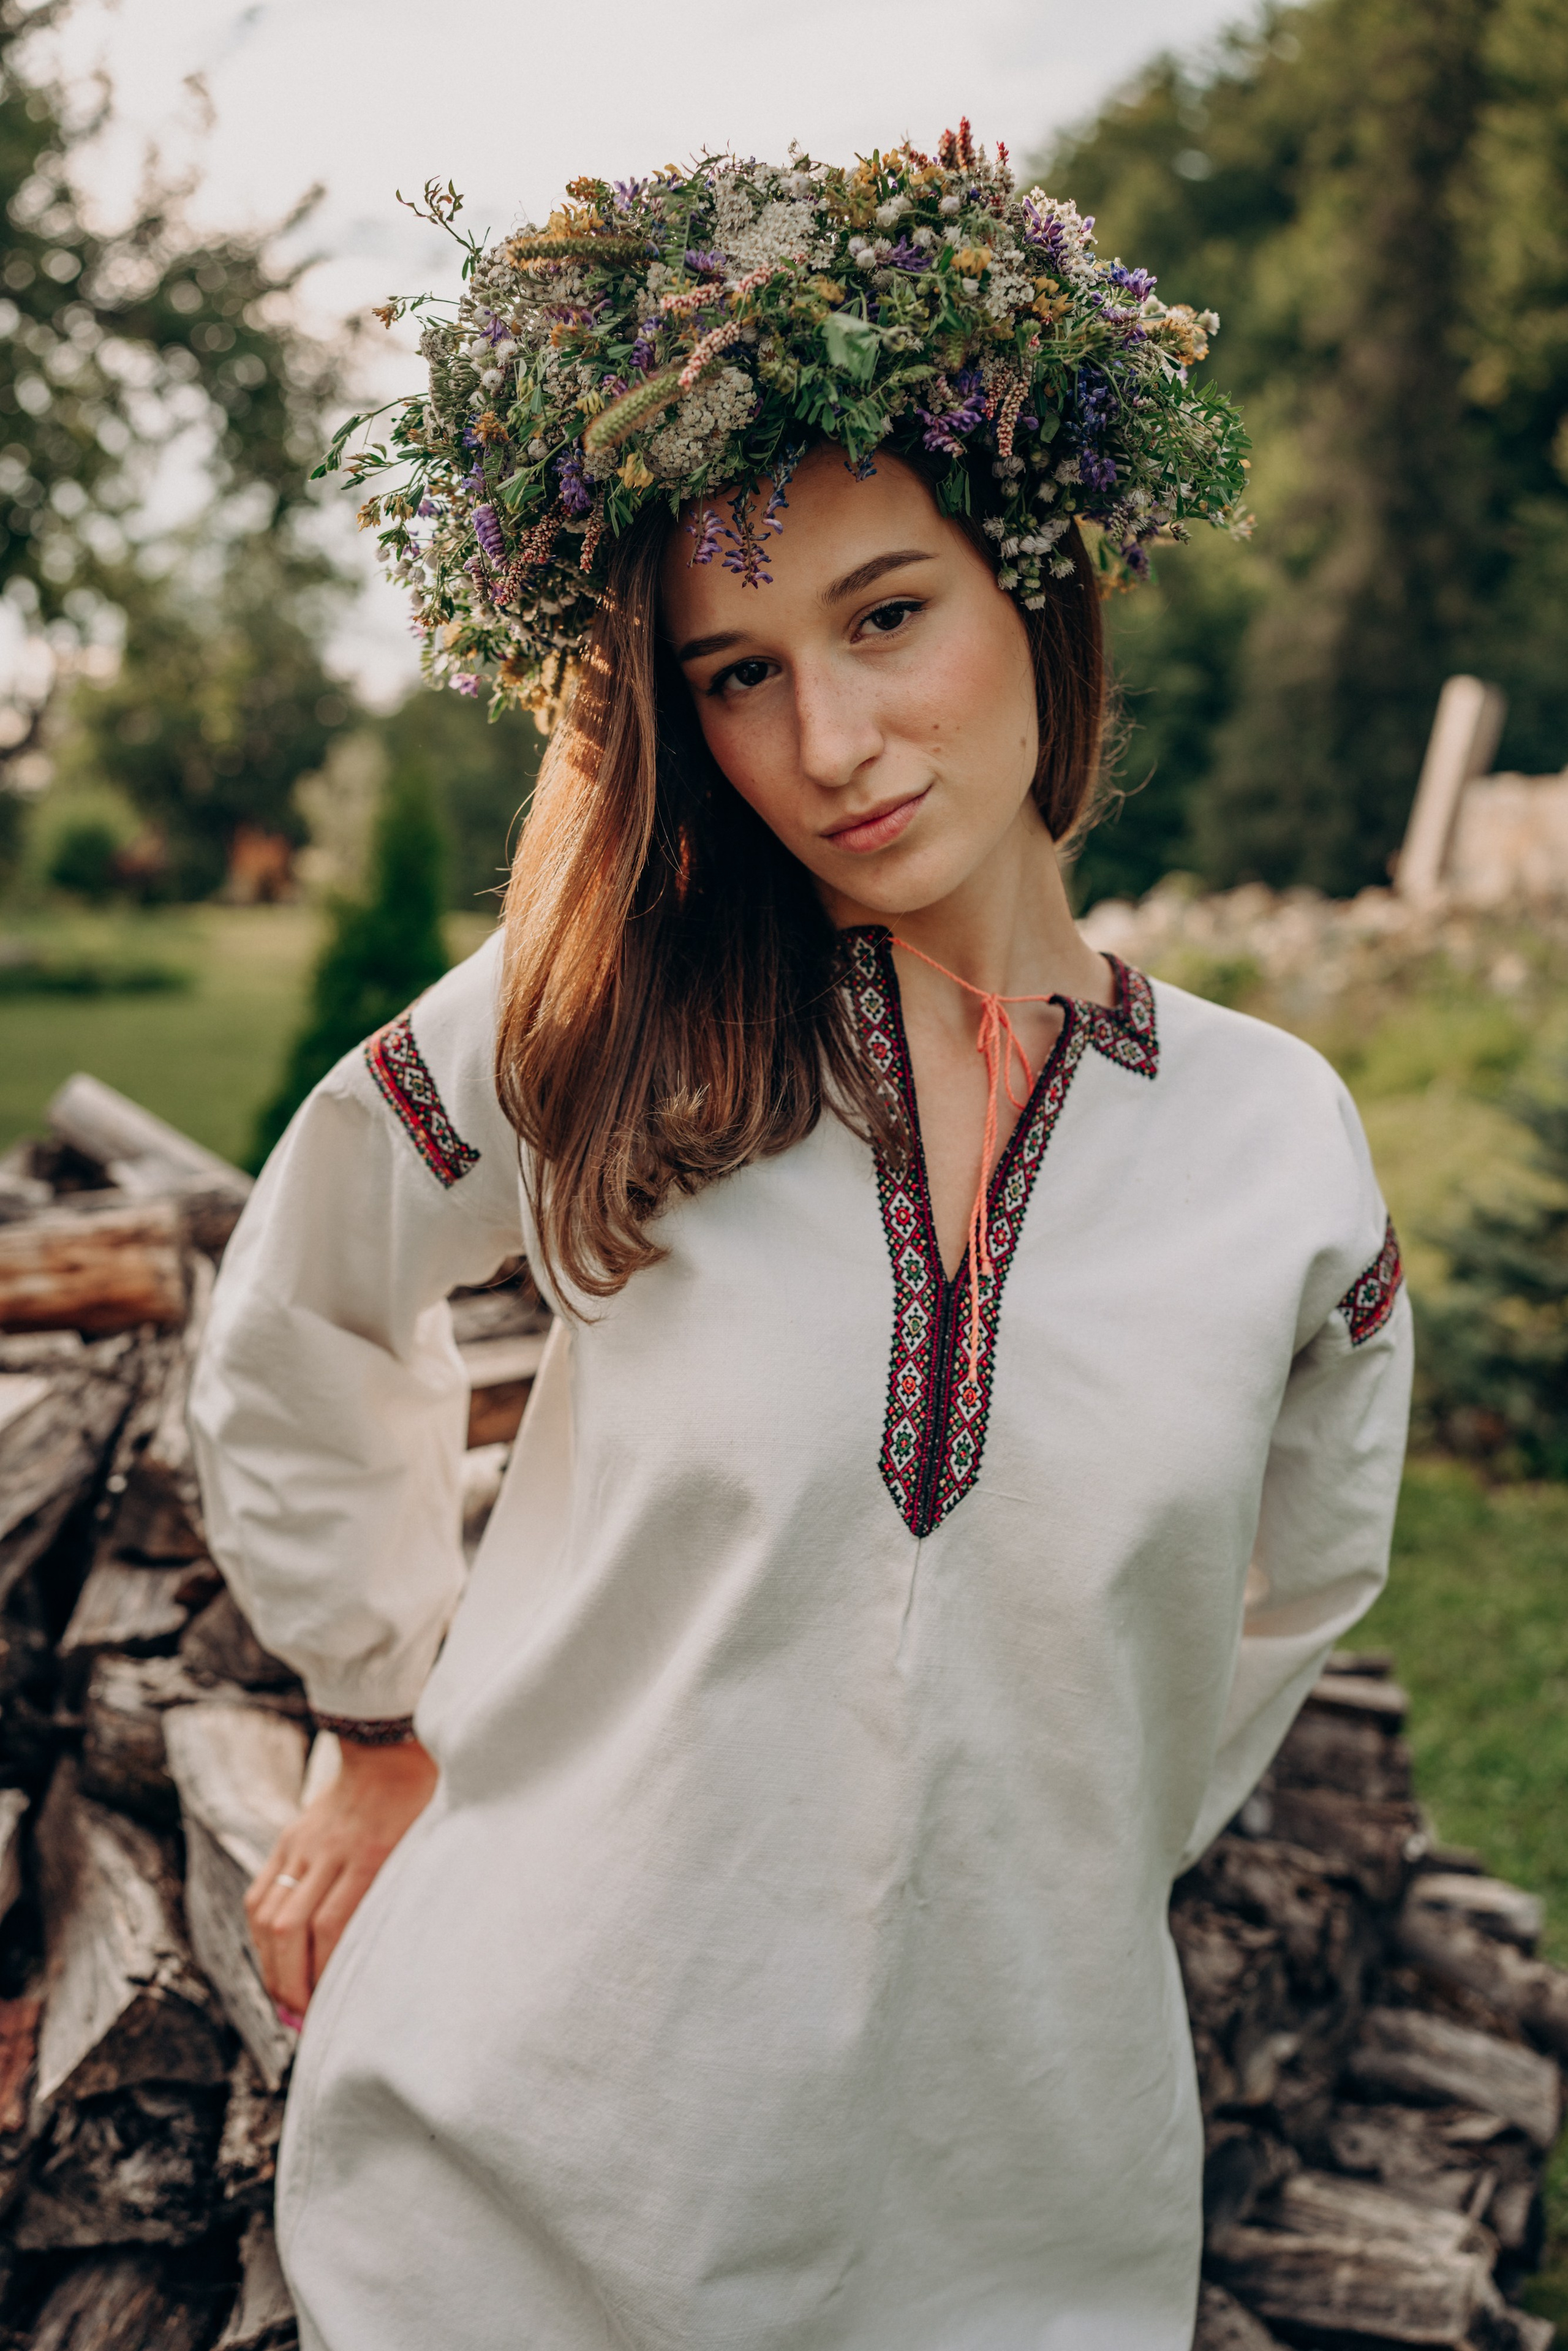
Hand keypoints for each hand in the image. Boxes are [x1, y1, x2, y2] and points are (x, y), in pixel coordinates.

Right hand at [246, 1738, 437, 2020]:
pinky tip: (272, 1957)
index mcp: (372, 1854)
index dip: (325, 1973)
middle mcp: (331, 1851)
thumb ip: (403, 1893)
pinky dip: (261, 1933)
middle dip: (291, 1981)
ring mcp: (303, 1844)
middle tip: (301, 2015)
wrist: (388, 1751)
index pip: (333, 1926)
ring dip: (271, 1964)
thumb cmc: (419, 1806)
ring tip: (284, 1996)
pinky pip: (261, 1894)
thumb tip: (388, 1957)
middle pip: (292, 1928)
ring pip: (269, 1916)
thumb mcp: (424, 1846)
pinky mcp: (288, 1839)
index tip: (331, 2005)